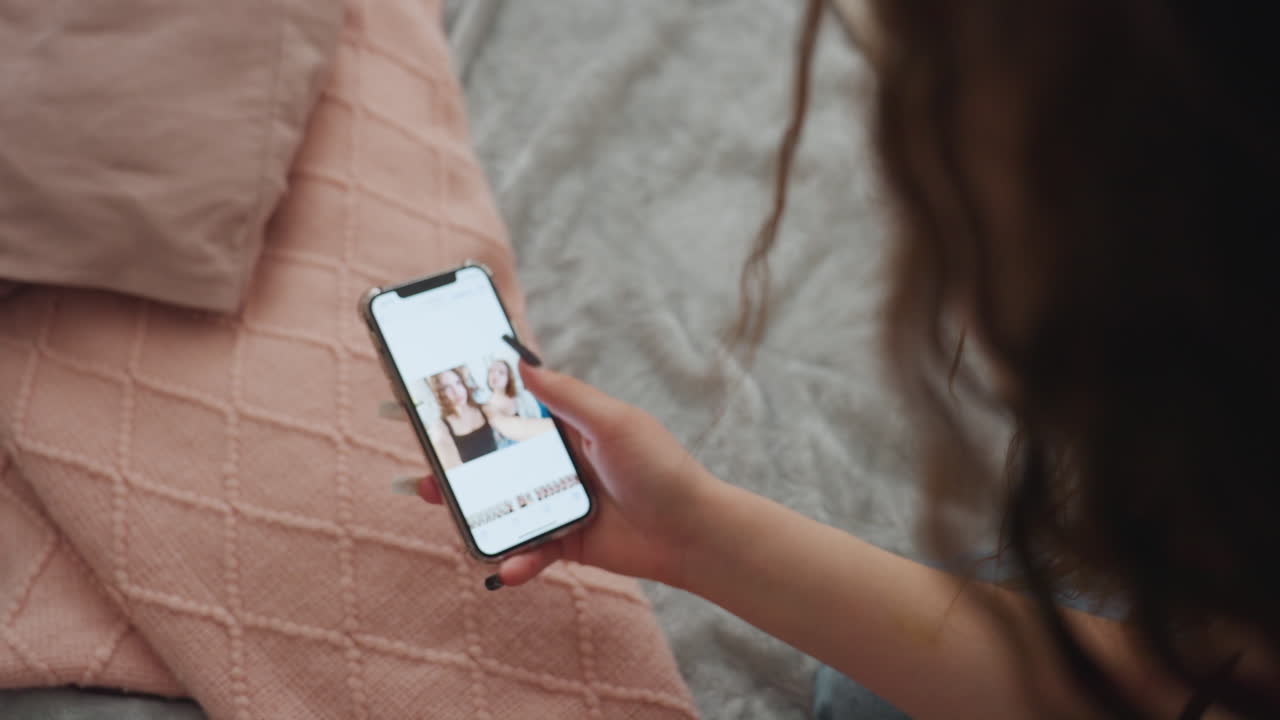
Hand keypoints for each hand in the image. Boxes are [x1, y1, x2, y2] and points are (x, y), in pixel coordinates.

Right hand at [394, 363, 720, 587]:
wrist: (693, 531)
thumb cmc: (660, 468)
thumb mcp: (614, 423)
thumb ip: (567, 396)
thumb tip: (523, 362)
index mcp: (568, 427)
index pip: (513, 411)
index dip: (476, 408)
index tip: (435, 404)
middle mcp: (558, 462)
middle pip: (496, 462)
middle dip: (457, 466)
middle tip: (423, 469)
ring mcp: (559, 502)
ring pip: (503, 506)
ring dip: (472, 512)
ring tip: (444, 508)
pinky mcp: (566, 541)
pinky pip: (531, 549)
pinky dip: (518, 559)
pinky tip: (511, 567)